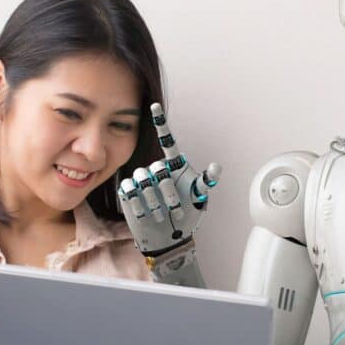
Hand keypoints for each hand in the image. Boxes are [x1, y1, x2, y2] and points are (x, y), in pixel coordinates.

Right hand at [117, 103, 220, 254]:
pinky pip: (130, 190)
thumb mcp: (200, 200)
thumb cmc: (186, 216)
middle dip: (168, 193)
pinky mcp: (128, 192)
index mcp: (174, 165)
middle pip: (158, 169)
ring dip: (154, 201)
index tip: (154, 106)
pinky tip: (146, 215)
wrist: (168, 238)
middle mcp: (157, 169)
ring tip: (162, 216)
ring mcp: (142, 180)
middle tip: (176, 210)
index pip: (167, 140)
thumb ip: (205, 182)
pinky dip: (139, 205)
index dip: (160, 123)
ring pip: (143, 180)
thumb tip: (215, 167)